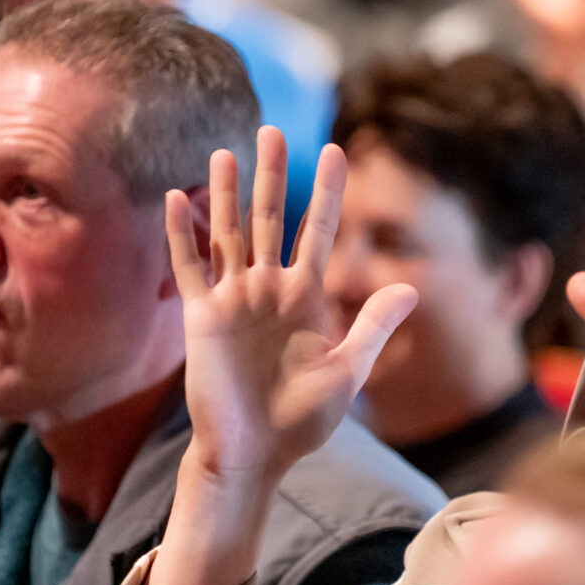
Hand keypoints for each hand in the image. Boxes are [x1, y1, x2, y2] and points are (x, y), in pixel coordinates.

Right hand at [171, 126, 416, 481]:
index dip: (328, 191)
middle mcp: (268, 289)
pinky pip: (189, 267)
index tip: (338, 150)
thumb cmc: (301, 422)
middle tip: (270, 129)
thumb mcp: (347, 370)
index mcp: (306, 297)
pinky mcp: (201, 317)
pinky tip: (174, 199)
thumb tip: (410, 286)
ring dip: (224, 193)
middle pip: (270, 218)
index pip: (319, 230)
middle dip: (272, 175)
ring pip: (227, 233)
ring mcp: (233, 299)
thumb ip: (372, 325)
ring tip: (224, 151)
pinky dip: (180, 235)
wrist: (254, 455)